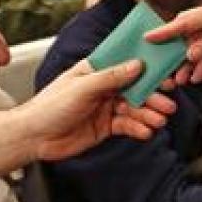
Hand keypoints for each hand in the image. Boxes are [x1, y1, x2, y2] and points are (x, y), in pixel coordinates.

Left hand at [13, 58, 177, 161]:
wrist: (34, 138)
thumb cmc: (49, 106)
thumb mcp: (82, 87)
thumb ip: (111, 77)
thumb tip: (137, 65)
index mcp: (96, 70)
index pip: (125, 63)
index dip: (147, 66)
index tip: (165, 71)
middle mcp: (103, 87)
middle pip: (135, 88)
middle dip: (152, 95)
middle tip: (168, 103)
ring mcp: (105, 107)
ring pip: (134, 108)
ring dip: (148, 114)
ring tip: (159, 120)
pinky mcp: (105, 127)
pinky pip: (127, 126)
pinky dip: (138, 128)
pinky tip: (145, 132)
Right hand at [146, 0, 201, 86]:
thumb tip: (189, 52)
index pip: (188, 20)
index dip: (167, 30)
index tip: (149, 36)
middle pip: (189, 29)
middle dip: (177, 49)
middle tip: (164, 65)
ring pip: (198, 40)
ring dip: (190, 59)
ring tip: (182, 79)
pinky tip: (198, 76)